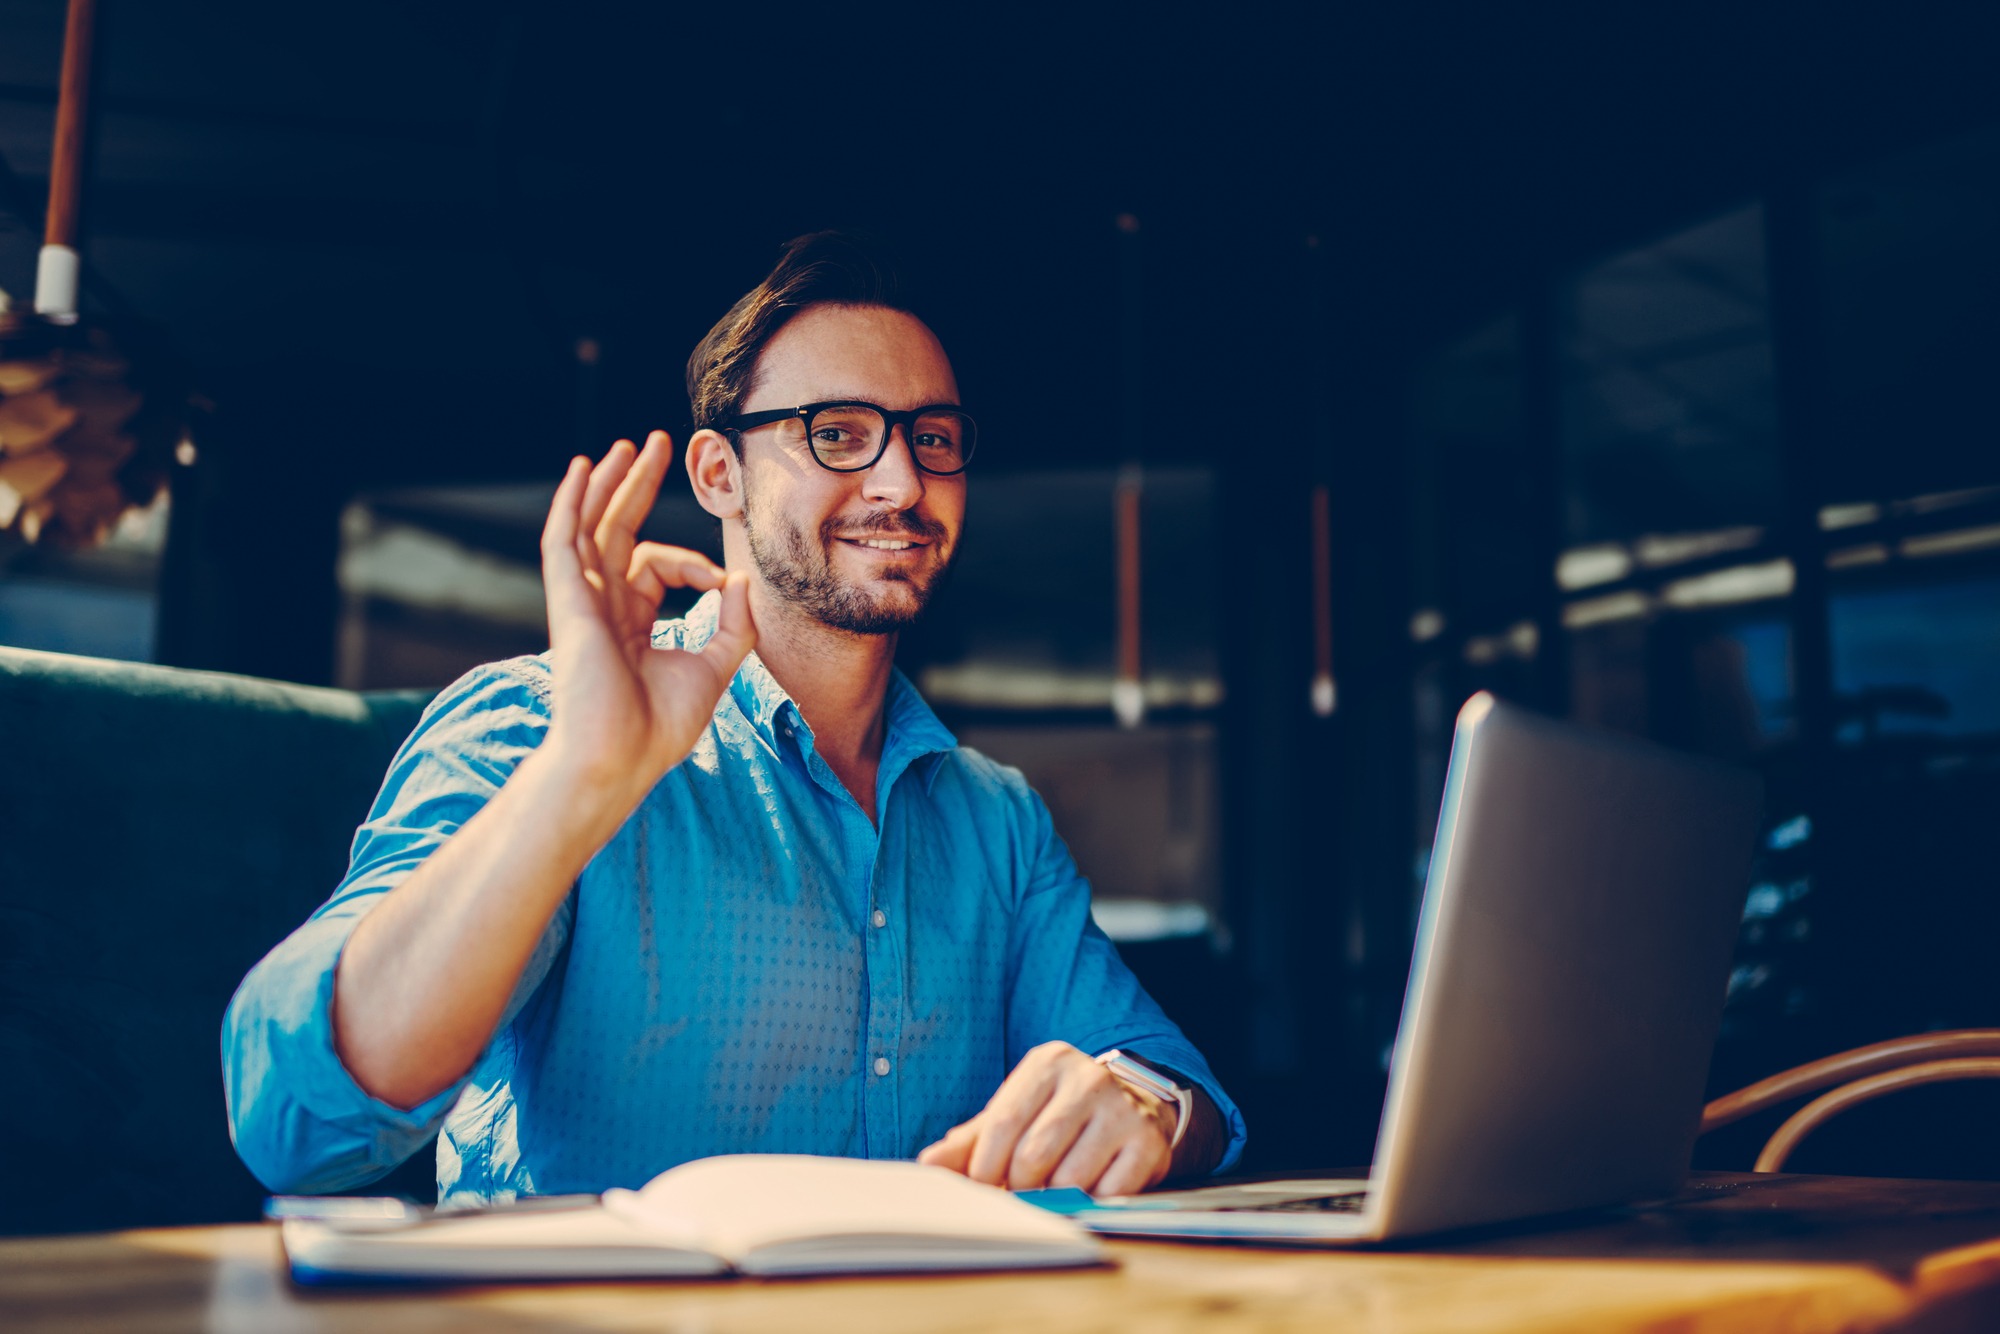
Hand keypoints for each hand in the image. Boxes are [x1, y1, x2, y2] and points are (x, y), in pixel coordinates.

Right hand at [538, 431, 755, 805]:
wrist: (619, 759)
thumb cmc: (658, 729)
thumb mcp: (713, 669)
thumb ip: (732, 626)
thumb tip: (741, 581)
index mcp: (631, 624)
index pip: (659, 568)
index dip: (695, 566)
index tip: (721, 587)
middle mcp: (602, 608)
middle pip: (619, 532)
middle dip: (638, 487)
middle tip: (657, 443)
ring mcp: (581, 603)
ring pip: (593, 527)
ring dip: (610, 484)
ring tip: (628, 445)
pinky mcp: (567, 602)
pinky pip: (564, 541)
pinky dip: (572, 503)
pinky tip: (585, 469)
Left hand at [917, 1041, 1174, 1195]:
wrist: (1134, 1105)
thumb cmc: (1060, 1113)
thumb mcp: (1017, 1113)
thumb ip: (973, 1139)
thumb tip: (929, 1165)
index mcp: (1048, 1062)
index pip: (1002, 1124)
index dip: (985, 1168)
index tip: (983, 1188)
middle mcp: (1089, 1077)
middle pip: (1033, 1156)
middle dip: (1020, 1186)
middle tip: (1022, 1191)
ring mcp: (1122, 1109)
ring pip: (1069, 1179)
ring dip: (1056, 1196)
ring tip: (1057, 1186)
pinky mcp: (1148, 1143)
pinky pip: (1107, 1193)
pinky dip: (1093, 1201)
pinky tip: (1093, 1185)